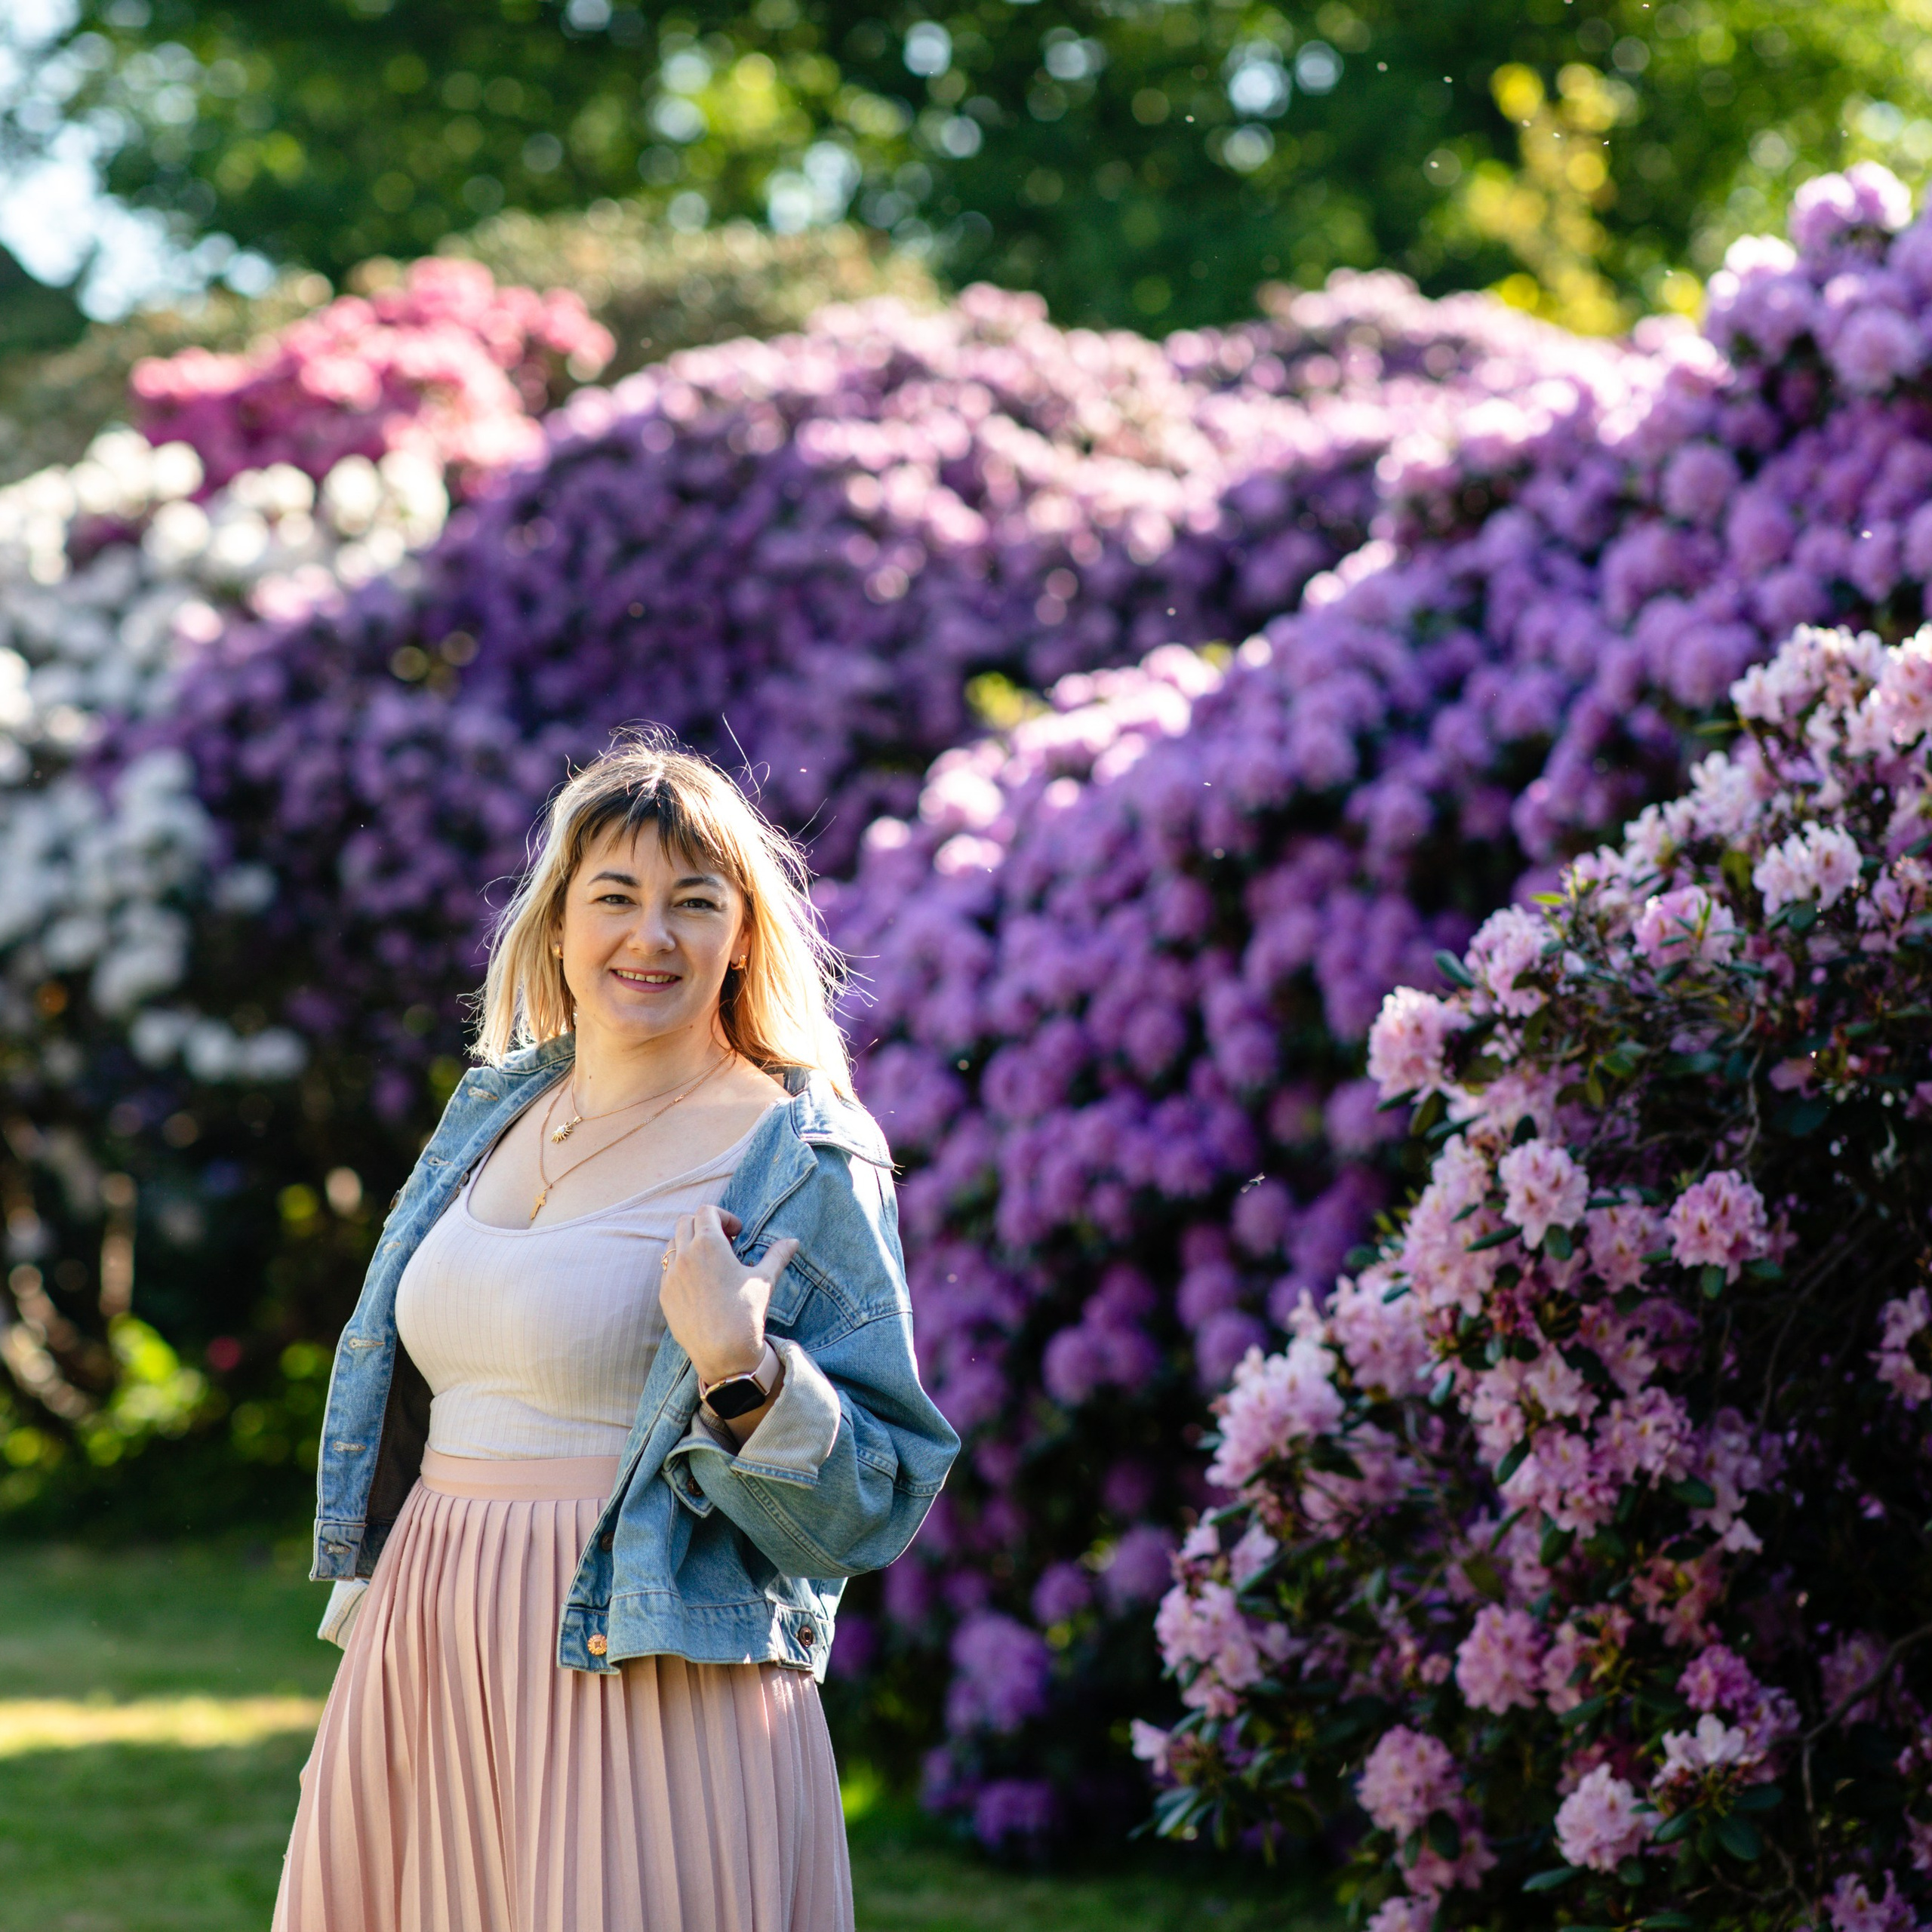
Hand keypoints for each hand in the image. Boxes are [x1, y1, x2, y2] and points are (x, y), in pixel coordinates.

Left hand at [658, 1203, 799, 1388]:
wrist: (723, 1353)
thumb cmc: (746, 1314)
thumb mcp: (765, 1280)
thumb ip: (777, 1255)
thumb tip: (793, 1241)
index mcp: (709, 1244)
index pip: (707, 1211)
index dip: (724, 1217)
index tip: (737, 1233)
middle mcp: (685, 1255)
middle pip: (686, 1222)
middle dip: (705, 1226)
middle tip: (724, 1244)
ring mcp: (671, 1275)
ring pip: (673, 1244)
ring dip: (690, 1244)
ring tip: (710, 1262)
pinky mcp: (664, 1294)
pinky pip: (668, 1269)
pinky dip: (681, 1266)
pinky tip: (699, 1283)